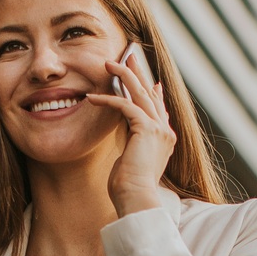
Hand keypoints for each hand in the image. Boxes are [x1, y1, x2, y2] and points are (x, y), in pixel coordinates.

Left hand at [87, 53, 176, 216]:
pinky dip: (108, 99)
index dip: (153, 93)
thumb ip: (134, 146)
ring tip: (107, 63)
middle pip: (150, 94)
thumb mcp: (132, 161)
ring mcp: (158, 129)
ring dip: (123, 76)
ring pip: (140, 93)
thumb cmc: (129, 188)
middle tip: (127, 57)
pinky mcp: (145, 129)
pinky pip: (125, 106)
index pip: (159, 109)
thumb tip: (129, 139)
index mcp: (164, 140)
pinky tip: (91, 98)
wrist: (136, 198)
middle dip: (138, 74)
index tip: (151, 81)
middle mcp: (165, 132)